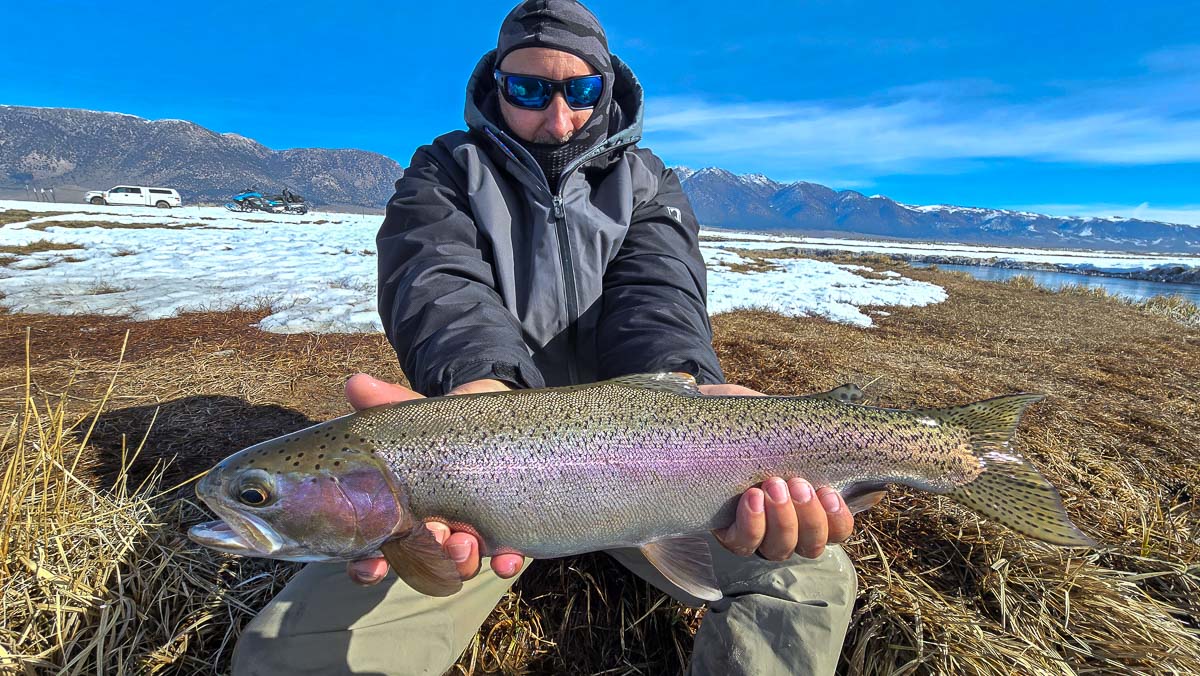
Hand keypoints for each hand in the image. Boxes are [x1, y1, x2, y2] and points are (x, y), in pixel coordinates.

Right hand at [342, 374, 525, 585]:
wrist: (495, 412)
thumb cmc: (444, 423)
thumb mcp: (416, 414)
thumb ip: (385, 403)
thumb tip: (354, 383)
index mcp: (401, 513)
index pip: (375, 553)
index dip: (368, 566)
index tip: (371, 564)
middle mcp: (432, 531)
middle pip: (421, 563)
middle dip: (426, 559)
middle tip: (437, 538)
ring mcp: (468, 535)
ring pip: (460, 564)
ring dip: (462, 562)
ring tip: (467, 544)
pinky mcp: (504, 531)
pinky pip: (504, 559)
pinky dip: (506, 563)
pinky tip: (509, 560)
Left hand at [703, 382, 856, 560]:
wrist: (721, 418)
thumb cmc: (767, 428)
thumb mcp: (801, 429)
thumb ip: (831, 443)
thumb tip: (872, 461)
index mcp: (813, 509)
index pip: (837, 531)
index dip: (838, 519)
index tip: (829, 491)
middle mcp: (789, 529)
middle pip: (811, 546)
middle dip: (808, 516)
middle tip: (798, 483)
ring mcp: (759, 535)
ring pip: (780, 549)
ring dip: (782, 519)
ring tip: (773, 485)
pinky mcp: (728, 533)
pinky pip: (744, 544)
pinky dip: (752, 523)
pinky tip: (752, 497)